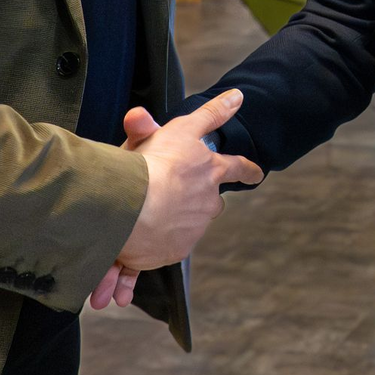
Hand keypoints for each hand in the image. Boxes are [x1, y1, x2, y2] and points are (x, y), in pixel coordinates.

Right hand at [89, 90, 259, 308]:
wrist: (132, 206)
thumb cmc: (151, 162)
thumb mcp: (175, 128)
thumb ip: (207, 113)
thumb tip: (237, 95)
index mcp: (208, 170)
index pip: (237, 167)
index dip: (247, 169)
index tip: (257, 173)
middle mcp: (205, 201)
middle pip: (210, 202)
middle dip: (195, 201)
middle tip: (169, 194)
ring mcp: (190, 230)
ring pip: (180, 228)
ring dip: (160, 228)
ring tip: (133, 224)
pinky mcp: (172, 252)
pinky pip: (152, 257)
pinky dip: (136, 266)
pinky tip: (118, 278)